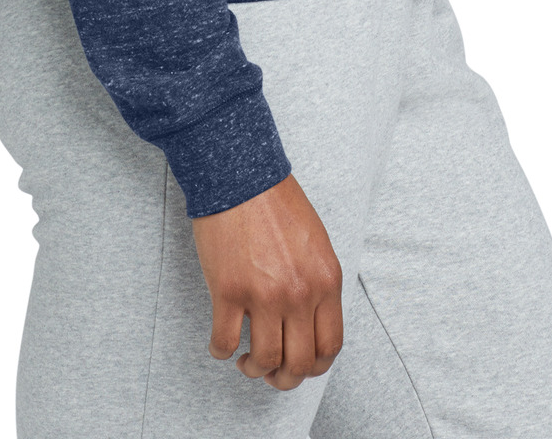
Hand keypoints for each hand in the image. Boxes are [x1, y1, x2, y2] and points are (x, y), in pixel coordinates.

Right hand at [191, 172, 342, 390]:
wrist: (240, 175)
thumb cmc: (275, 201)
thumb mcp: (315, 242)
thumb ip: (317, 282)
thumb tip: (309, 319)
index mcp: (326, 280)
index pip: (330, 345)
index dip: (315, 366)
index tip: (301, 365)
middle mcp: (300, 293)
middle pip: (300, 363)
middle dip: (285, 378)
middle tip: (272, 373)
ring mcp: (264, 295)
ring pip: (264, 360)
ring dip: (253, 369)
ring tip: (245, 360)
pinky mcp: (229, 291)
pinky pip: (224, 341)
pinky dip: (220, 351)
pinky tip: (220, 345)